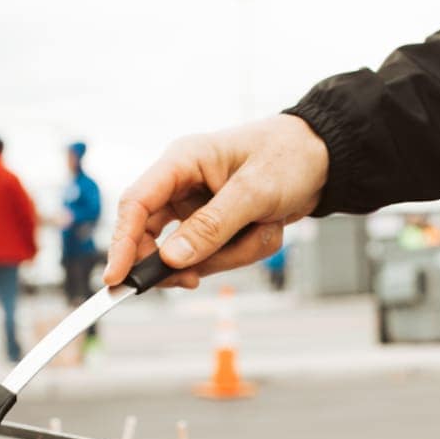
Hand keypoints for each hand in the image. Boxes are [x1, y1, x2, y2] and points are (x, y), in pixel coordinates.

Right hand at [104, 114, 328, 288]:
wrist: (324, 160)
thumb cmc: (289, 158)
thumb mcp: (255, 192)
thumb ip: (212, 226)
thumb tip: (171, 258)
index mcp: (182, 161)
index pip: (136, 203)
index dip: (121, 243)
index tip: (116, 279)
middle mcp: (182, 185)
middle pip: (153, 236)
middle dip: (180, 260)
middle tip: (193, 280)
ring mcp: (197, 208)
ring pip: (190, 254)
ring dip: (229, 254)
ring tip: (266, 229)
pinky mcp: (214, 226)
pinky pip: (215, 256)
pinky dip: (241, 253)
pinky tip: (266, 231)